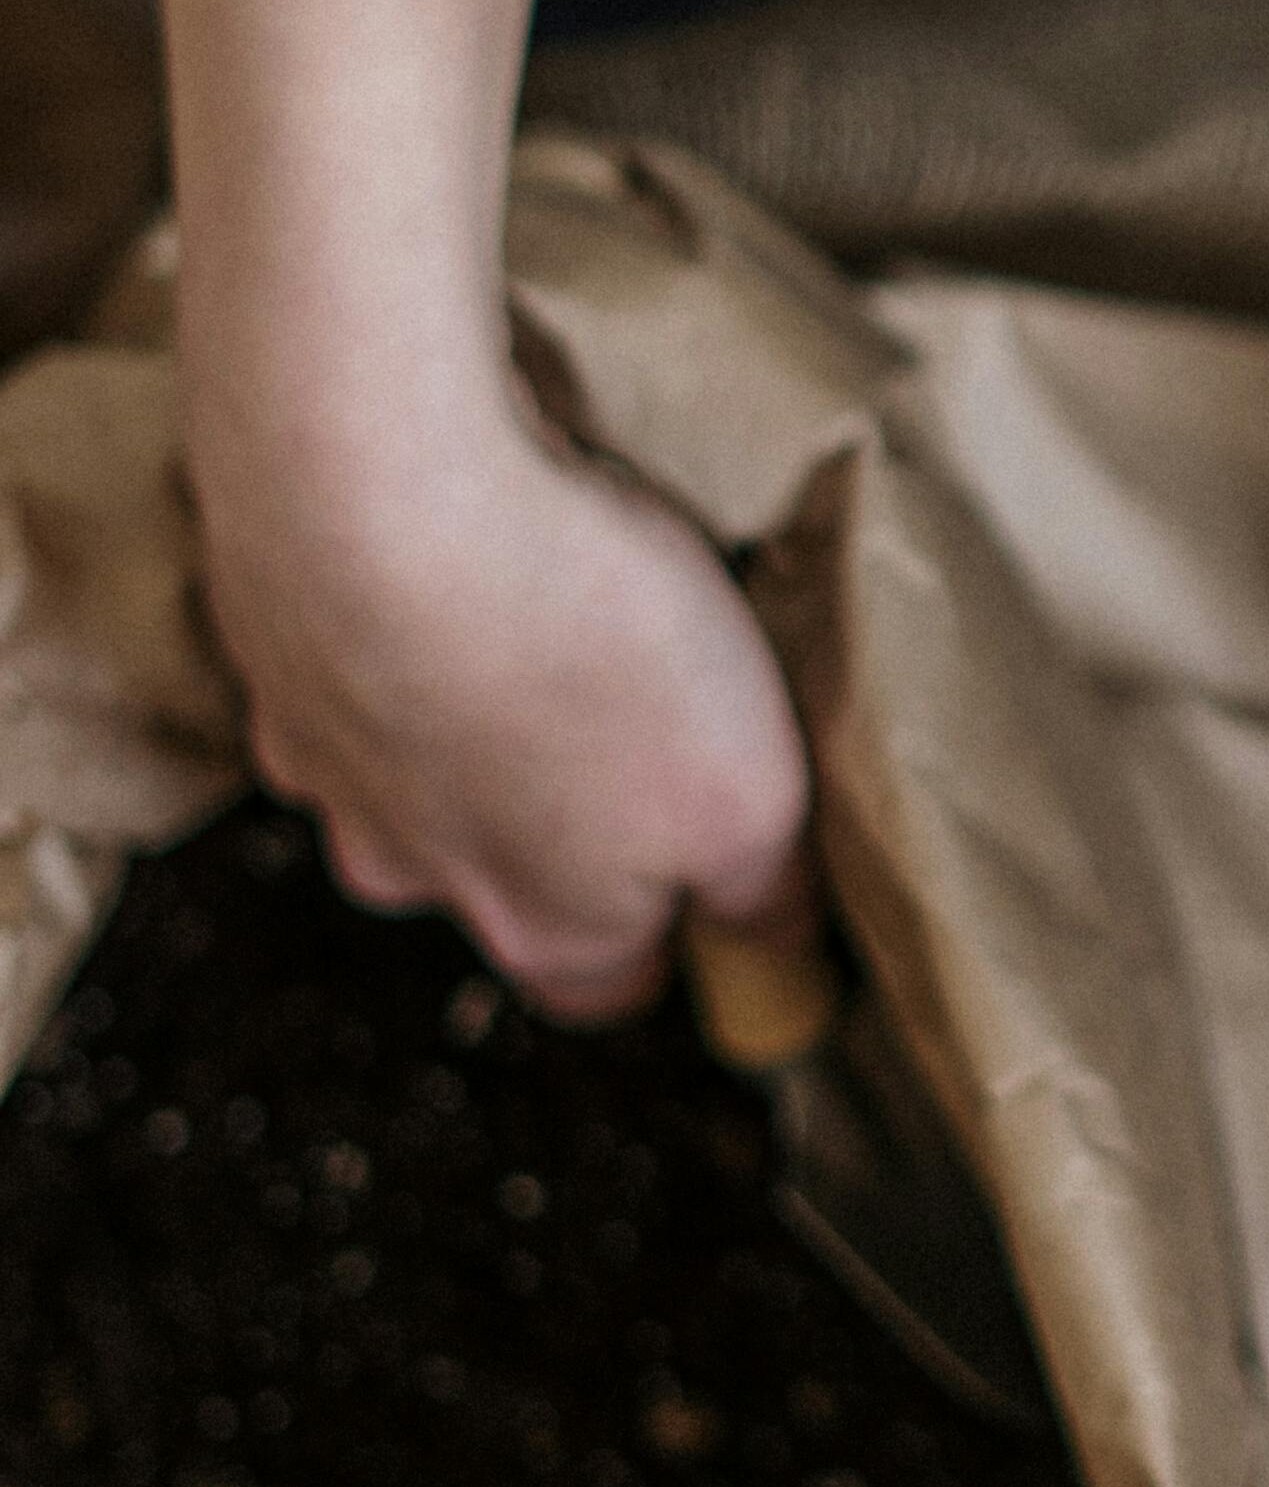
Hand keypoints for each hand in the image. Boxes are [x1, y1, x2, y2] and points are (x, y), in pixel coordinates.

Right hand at [194, 380, 811, 1020]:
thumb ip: (764, 891)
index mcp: (543, 929)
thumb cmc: (597, 656)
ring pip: (424, 770)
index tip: (720, 863)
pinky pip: (364, 661)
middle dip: (576, 812)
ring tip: (556, 611)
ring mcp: (329, 768)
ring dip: (484, 712)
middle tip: (644, 704)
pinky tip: (463, 550)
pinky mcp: (277, 655)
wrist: (391, 499)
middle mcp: (413, 876)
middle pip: (510, 877)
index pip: (610, 986)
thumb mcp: (749, 797)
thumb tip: (774, 943)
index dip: (676, 932)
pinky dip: (409, 624)